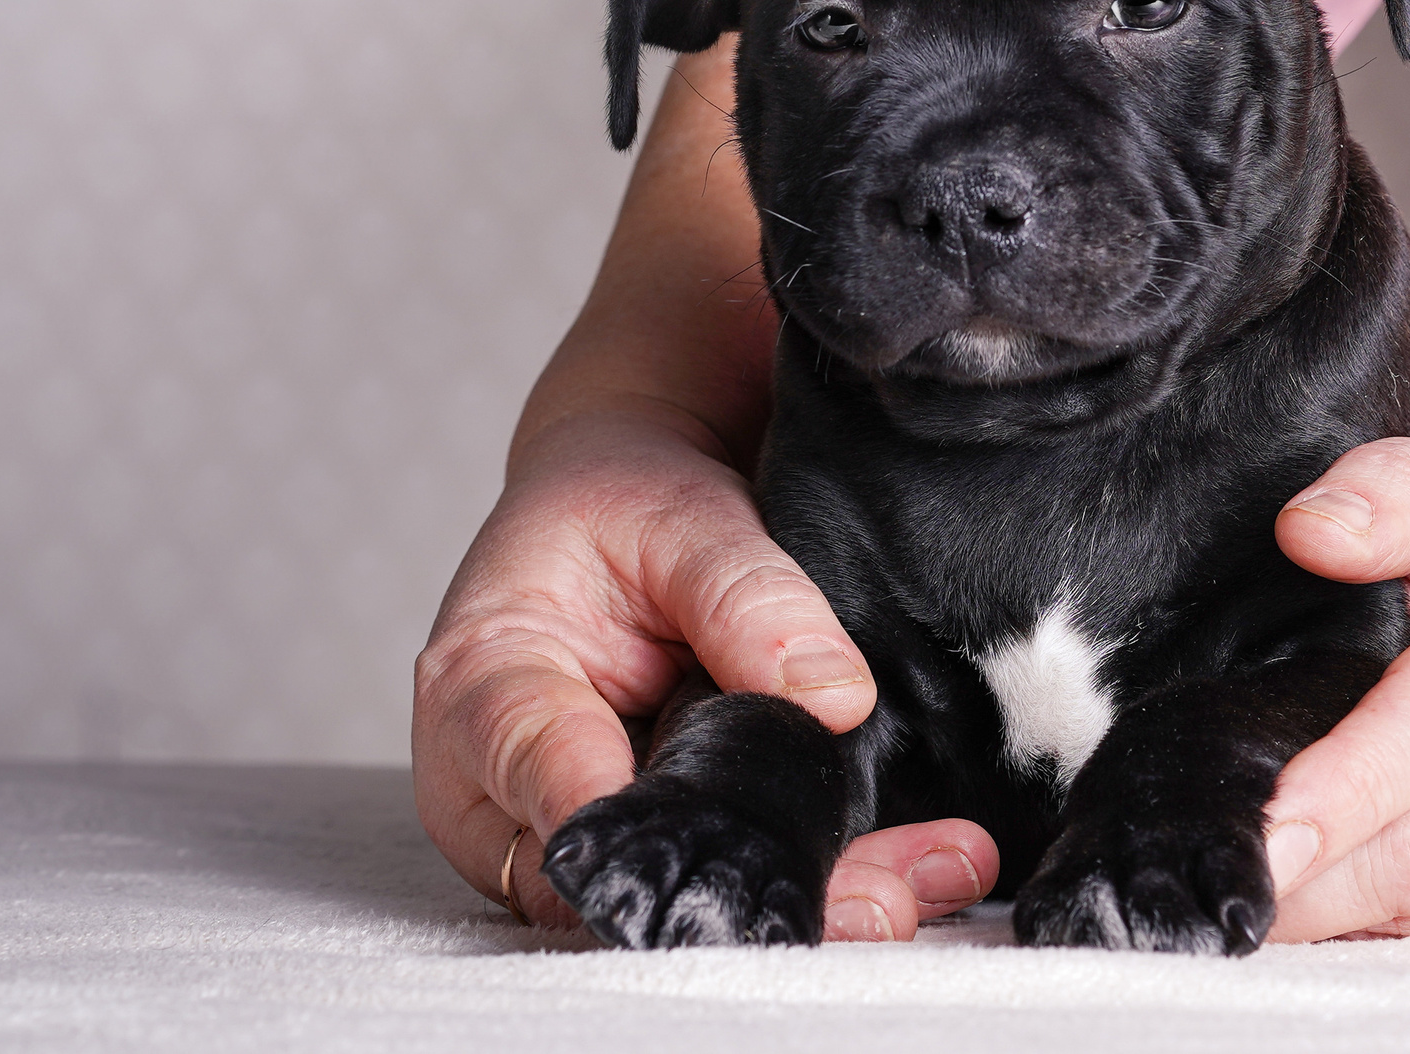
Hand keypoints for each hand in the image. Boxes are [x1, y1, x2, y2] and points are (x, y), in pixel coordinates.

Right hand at [411, 405, 998, 939]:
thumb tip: (833, 697)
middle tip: (867, 898)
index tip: (699, 820)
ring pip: (670, 900)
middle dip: (736, 894)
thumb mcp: (678, 514)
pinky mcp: (654, 846)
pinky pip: (725, 886)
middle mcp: (510, 785)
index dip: (606, 800)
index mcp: (485, 680)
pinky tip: (925, 871)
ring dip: (801, 906)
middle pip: (602, 872)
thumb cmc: (623, 503)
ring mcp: (580, 831)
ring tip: (914, 890)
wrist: (632, 513)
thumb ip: (745, 596)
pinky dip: (825, 885)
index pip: (528, 754)